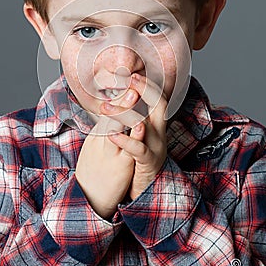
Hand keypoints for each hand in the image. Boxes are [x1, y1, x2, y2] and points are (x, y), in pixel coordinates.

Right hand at [75, 90, 139, 218]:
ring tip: (133, 93)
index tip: (130, 79)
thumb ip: (107, 132)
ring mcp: (109, 152)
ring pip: (116, 126)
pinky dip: (133, 134)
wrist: (86, 200)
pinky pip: (126, 148)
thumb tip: (114, 118)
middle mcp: (102, 140)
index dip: (121, 94)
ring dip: (126, 108)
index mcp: (99, 135)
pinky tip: (141, 125)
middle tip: (132, 78)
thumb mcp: (99, 149)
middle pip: (111, 113)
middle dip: (123, 96)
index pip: (110, 110)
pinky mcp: (118, 166)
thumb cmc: (95, 173)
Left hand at [101, 73, 167, 200]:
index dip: (146, 85)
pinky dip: (125, 140)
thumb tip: (122, 98)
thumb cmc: (135, 160)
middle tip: (130, 79)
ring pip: (146, 124)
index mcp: (155, 125)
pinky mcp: (149, 162)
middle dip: (145, 89)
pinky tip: (112, 135)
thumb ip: (131, 118)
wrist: (142, 190)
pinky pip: (138, 149)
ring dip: (125, 113)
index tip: (132, 75)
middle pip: (159, 104)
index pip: (156, 98)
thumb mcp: (135, 136)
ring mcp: (156, 147)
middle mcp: (159, 133)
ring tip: (106, 107)